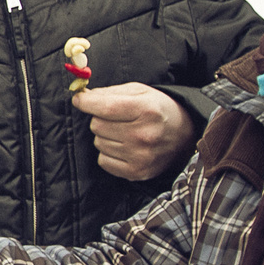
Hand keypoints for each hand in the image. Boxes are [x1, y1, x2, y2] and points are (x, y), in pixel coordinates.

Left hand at [72, 83, 195, 181]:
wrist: (184, 136)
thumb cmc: (157, 110)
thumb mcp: (139, 92)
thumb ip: (109, 92)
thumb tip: (82, 97)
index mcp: (146, 110)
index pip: (104, 107)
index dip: (86, 102)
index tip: (80, 100)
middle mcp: (144, 135)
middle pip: (97, 125)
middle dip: (100, 119)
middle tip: (116, 118)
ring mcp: (140, 156)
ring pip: (98, 143)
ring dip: (106, 136)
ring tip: (124, 132)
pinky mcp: (137, 172)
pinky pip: (103, 161)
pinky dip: (109, 153)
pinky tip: (124, 147)